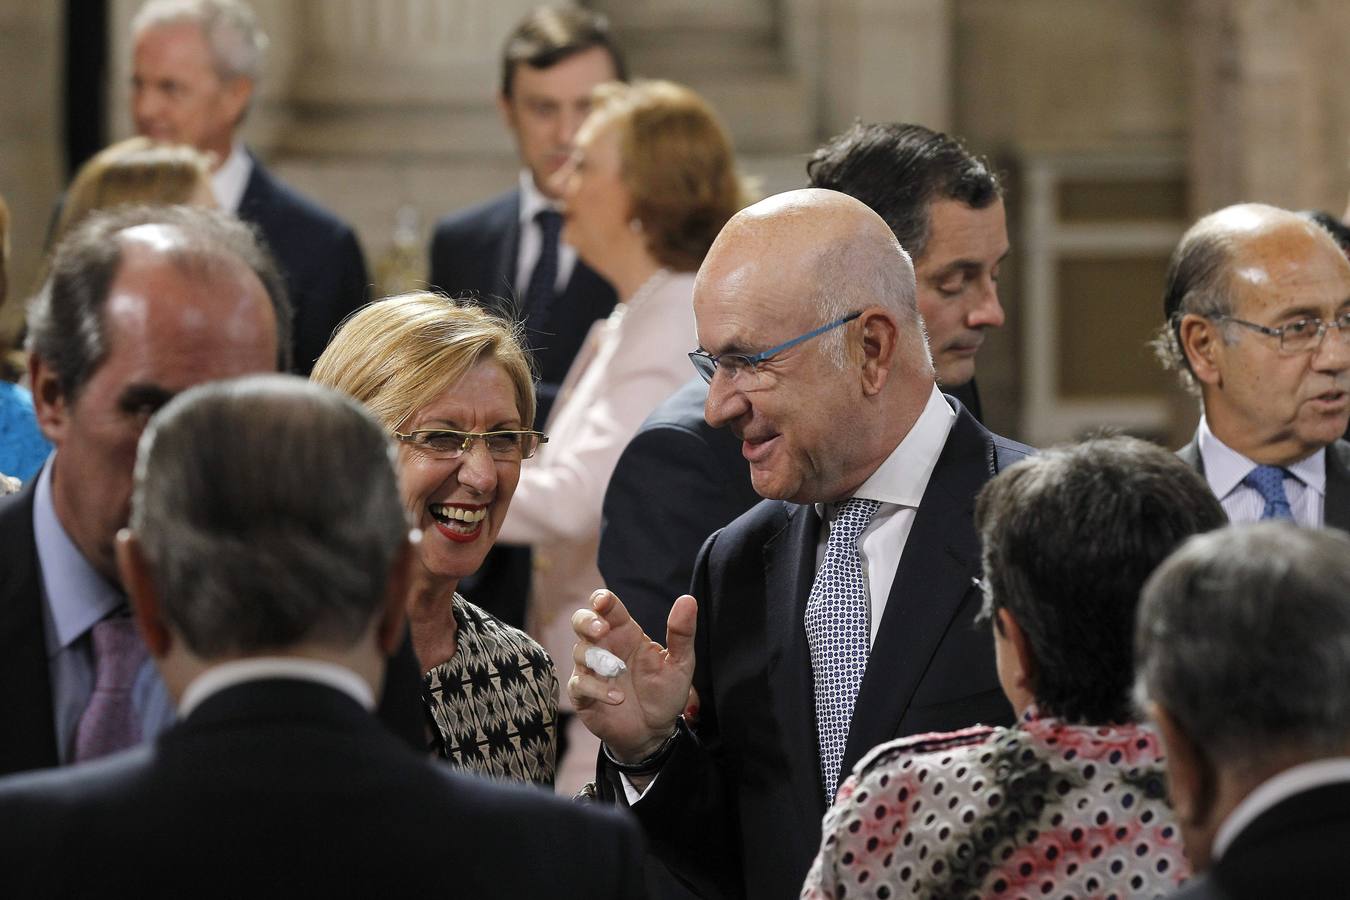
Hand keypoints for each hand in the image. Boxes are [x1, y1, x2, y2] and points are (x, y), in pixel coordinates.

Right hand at [569, 589, 696, 762]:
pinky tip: (617, 698)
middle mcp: (605, 647)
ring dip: (597, 658)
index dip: (601, 600)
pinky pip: (579, 684)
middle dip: (586, 621)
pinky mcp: (584, 694)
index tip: (603, 601)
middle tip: (601, 630)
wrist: (655, 732)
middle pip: (581, 621)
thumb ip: (682, 633)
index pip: (608, 608)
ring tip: (618, 671)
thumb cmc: (665, 692)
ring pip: (580, 651)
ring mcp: (591, 670)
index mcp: (626, 633)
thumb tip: (688, 600)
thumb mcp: (680, 663)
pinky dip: (596, 688)